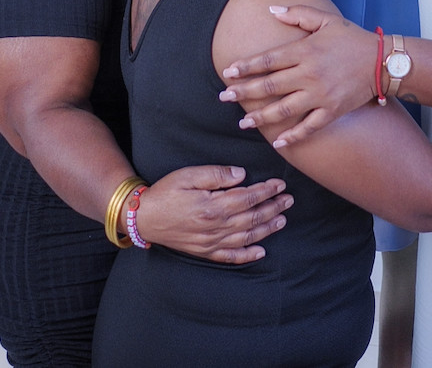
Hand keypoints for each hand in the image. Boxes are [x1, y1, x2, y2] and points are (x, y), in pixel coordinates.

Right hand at [135, 165, 292, 261]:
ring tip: (282, 219)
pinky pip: (231, 257)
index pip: (248, 197)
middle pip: (252, 218)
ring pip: (246, 237)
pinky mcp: (204, 252)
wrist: (143, 217)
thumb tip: (242, 175)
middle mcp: (215, 227)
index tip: (280, 183)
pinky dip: (248, 255)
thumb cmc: (165, 192)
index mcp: (213, 206)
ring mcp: (211, 242)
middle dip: (273, 208)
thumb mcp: (189, 175)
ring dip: (267, 229)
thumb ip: (217, 174)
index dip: (267, 190)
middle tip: (289, 200)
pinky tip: (261, 251)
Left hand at [219, 6, 377, 147]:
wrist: (382, 61)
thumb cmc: (352, 38)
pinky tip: (277, 141)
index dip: (246, 66)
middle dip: (244, 92)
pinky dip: (292, 136)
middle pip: (269, 85)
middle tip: (224, 97)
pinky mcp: (332, 111)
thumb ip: (297, 14)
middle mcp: (309, 74)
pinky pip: (308, 127)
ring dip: (260, 116)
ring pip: (283, 109)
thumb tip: (272, 9)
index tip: (228, 72)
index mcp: (305, 50)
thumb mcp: (325, 19)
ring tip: (243, 121)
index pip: (268, 60)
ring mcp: (320, 95)